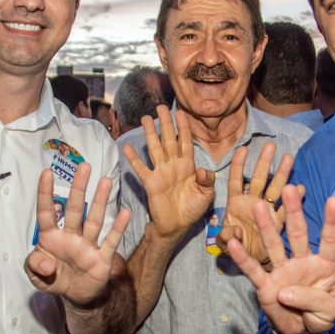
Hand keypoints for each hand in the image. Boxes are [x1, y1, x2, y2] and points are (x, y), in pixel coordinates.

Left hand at [25, 162, 129, 307]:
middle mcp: (71, 237)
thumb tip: (47, 263)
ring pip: (94, 220)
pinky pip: (110, 241)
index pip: (46, 212)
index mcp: (51, 238)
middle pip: (74, 209)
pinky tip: (124, 213)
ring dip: (99, 201)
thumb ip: (35, 266)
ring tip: (105, 181)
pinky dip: (117, 228)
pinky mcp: (102, 259)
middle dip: (78, 188)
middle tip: (84, 167)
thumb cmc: (55, 278)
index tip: (47, 173)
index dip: (45, 194)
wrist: (76, 298)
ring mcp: (87, 246)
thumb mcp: (36, 276)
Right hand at [121, 105, 214, 238]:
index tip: (181, 113)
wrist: (177, 226)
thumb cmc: (192, 209)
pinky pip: (142, 168)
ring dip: (150, 134)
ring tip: (145, 118)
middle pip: (169, 140)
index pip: (186, 142)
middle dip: (165, 124)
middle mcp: (174, 165)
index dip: (183, 128)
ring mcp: (161, 173)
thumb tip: (203, 169)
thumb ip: (207, 181)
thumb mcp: (206, 195)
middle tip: (160, 107)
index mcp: (188, 166)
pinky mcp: (151, 183)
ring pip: (155, 149)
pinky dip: (134, 158)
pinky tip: (127, 147)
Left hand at [215, 144, 300, 263]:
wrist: (250, 261)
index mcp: (235, 204)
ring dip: (281, 174)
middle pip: (258, 179)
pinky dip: (294, 200)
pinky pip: (286, 210)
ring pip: (274, 189)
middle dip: (264, 163)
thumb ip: (225, 238)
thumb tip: (235, 231)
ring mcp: (267, 212)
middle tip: (271, 145)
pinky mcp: (278, 223)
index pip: (235, 181)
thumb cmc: (235, 248)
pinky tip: (300, 188)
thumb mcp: (224, 244)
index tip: (242, 149)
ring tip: (288, 157)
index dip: (238, 165)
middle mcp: (252, 204)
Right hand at [229, 185, 334, 333]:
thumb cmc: (320, 315)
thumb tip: (284, 292)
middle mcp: (302, 262)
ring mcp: (282, 271)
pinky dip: (243, 257)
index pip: (330, 241)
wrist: (301, 331)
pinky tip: (232, 242)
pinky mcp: (266, 285)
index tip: (333, 200)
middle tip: (289, 188)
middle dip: (294, 211)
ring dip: (267, 226)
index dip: (332, 222)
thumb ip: (312, 299)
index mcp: (324, 265)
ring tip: (258, 205)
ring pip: (274, 245)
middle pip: (298, 233)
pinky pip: (253, 270)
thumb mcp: (327, 311)